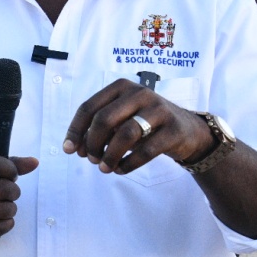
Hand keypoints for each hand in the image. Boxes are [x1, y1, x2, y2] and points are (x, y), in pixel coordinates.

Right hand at [0, 153, 38, 244]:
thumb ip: (9, 164)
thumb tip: (34, 162)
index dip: (10, 169)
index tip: (11, 175)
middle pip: (3, 188)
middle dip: (13, 191)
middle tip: (10, 194)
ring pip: (5, 209)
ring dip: (11, 208)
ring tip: (4, 206)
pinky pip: (1, 227)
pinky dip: (7, 223)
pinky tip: (0, 219)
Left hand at [62, 79, 211, 173]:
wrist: (187, 130)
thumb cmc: (145, 124)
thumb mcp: (121, 120)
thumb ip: (98, 130)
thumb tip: (76, 149)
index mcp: (121, 87)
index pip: (88, 107)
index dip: (76, 130)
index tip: (69, 150)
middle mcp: (139, 93)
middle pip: (104, 119)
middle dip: (93, 143)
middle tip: (91, 160)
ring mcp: (159, 109)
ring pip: (125, 134)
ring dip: (110, 155)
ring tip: (104, 168)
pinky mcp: (174, 129)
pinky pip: (147, 150)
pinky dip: (129, 163)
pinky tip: (121, 170)